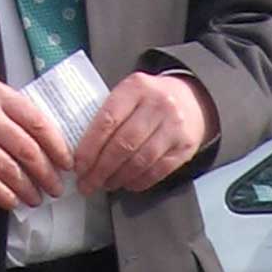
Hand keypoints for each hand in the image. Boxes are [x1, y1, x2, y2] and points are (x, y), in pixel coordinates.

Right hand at [0, 77, 68, 211]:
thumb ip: (8, 110)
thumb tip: (42, 138)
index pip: (39, 123)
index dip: (58, 147)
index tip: (67, 162)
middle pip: (30, 151)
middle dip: (48, 174)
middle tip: (56, 187)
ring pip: (12, 170)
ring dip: (29, 189)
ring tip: (37, 198)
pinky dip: (5, 196)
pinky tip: (13, 202)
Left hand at [74, 71, 215, 195]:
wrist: (191, 100)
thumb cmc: (150, 100)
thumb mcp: (129, 94)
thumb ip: (108, 115)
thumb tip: (81, 152)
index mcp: (136, 87)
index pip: (107, 121)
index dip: (90, 148)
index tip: (79, 166)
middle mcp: (158, 105)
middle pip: (123, 144)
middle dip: (101, 169)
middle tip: (88, 183)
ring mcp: (174, 126)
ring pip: (140, 160)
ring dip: (119, 177)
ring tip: (106, 184)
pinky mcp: (185, 146)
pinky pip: (158, 170)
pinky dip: (139, 181)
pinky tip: (127, 183)